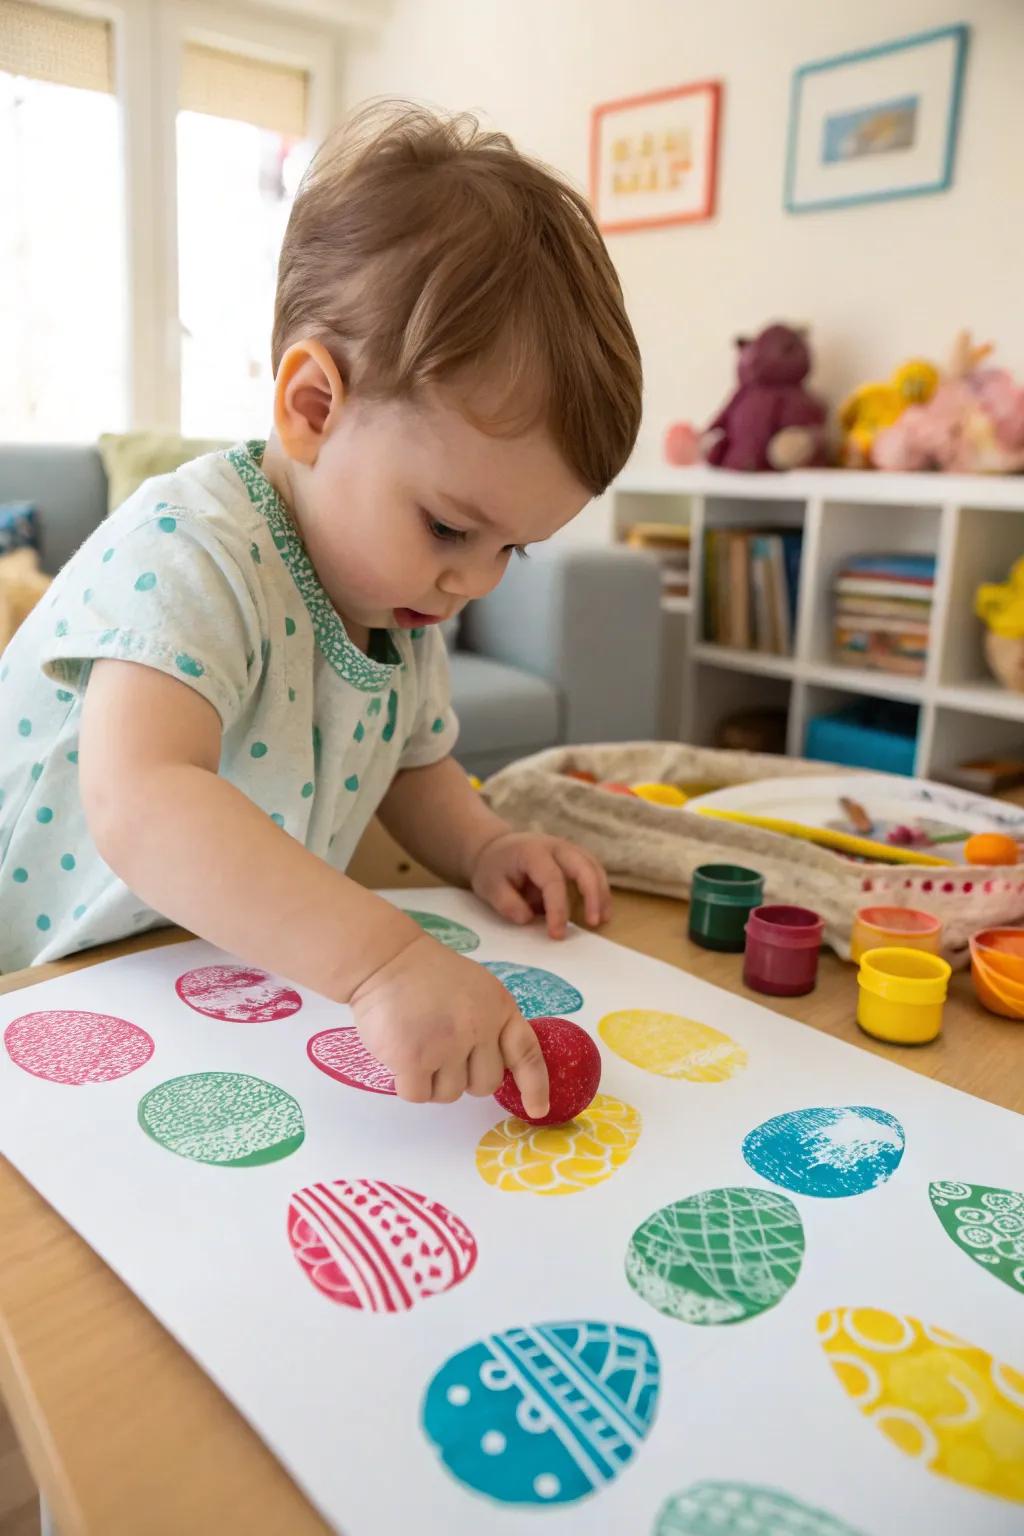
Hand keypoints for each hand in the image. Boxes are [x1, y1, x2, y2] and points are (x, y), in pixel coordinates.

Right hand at [349, 933, 548, 1114]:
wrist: (385, 959)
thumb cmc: (429, 976)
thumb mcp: (478, 990)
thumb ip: (493, 1024)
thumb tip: (500, 1068)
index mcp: (499, 1008)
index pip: (526, 1053)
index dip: (535, 1085)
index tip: (537, 1109)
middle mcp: (479, 1027)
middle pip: (485, 1085)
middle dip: (465, 1077)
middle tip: (443, 1051)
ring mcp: (447, 1044)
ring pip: (450, 1094)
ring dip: (434, 1081)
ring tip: (420, 1047)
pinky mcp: (414, 1059)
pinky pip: (419, 1095)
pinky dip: (409, 1085)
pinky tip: (401, 1056)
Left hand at [469, 830, 611, 939]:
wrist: (495, 847)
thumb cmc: (493, 869)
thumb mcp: (489, 887)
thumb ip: (508, 904)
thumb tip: (529, 919)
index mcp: (533, 852)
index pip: (553, 880)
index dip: (558, 908)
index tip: (557, 934)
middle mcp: (555, 846)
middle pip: (584, 866)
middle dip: (593, 895)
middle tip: (594, 923)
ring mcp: (568, 848)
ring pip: (594, 866)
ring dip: (602, 893)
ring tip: (602, 919)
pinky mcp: (574, 856)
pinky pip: (593, 870)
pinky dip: (600, 889)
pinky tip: (601, 910)